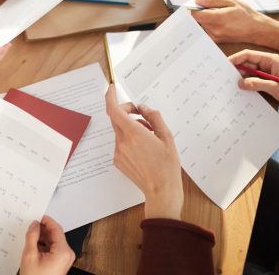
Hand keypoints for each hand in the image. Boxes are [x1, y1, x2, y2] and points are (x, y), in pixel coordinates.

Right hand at [20, 216, 74, 274]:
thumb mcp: (30, 256)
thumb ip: (32, 236)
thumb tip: (34, 225)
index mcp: (63, 251)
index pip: (57, 229)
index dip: (47, 221)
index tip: (39, 216)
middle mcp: (67, 254)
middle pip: (56, 235)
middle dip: (44, 229)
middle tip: (33, 225)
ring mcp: (65, 259)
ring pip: (54, 241)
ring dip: (43, 237)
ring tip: (32, 236)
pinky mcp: (61, 263)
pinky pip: (54, 248)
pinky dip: (45, 245)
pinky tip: (35, 245)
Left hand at [105, 84, 182, 219]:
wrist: (161, 191)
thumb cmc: (167, 165)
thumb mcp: (167, 136)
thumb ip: (154, 117)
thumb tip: (143, 107)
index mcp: (134, 134)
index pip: (114, 109)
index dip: (110, 96)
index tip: (111, 88)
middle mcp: (122, 142)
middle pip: (116, 117)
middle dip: (126, 110)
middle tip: (140, 113)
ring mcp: (118, 152)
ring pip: (120, 130)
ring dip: (130, 126)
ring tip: (148, 134)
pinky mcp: (117, 160)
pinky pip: (120, 142)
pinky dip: (129, 138)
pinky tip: (143, 147)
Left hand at [191, 0, 267, 43]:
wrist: (255, 29)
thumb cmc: (245, 14)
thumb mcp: (230, 1)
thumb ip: (212, 0)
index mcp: (218, 19)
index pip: (194, 15)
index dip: (189, 9)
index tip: (186, 4)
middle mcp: (214, 30)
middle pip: (195, 21)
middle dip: (195, 13)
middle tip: (199, 7)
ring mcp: (214, 36)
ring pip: (200, 26)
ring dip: (202, 19)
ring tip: (213, 13)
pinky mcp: (215, 40)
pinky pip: (205, 31)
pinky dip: (206, 24)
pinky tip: (214, 20)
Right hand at [230, 50, 278, 122]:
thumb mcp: (276, 88)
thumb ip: (257, 84)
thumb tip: (240, 83)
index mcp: (270, 60)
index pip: (248, 55)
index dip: (236, 58)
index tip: (225, 64)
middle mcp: (267, 65)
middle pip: (246, 64)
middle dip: (236, 70)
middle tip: (225, 78)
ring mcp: (266, 74)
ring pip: (248, 74)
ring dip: (241, 79)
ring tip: (230, 85)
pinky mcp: (266, 83)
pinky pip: (252, 81)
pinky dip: (246, 85)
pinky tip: (241, 91)